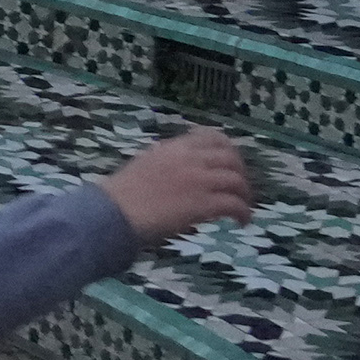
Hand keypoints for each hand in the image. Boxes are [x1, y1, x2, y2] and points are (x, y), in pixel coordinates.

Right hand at [101, 126, 256, 244]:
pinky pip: (235, 205)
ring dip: (245, 195)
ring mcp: (199, 181)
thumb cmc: (121, 194)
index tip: (230, 162)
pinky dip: (243, 213)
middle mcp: (191, 159)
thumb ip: (167, 163)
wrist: (114, 213)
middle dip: (241, 173)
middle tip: (240, 189)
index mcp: (174, 148)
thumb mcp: (145, 165)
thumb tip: (180, 172)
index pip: (211, 137)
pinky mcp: (204, 204)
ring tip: (243, 208)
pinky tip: (241, 222)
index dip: (228, 148)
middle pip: (231, 158)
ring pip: (237, 181)